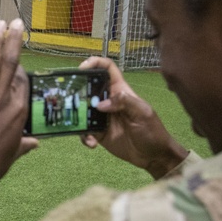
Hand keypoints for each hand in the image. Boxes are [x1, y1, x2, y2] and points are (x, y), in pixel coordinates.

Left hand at [0, 21, 37, 181]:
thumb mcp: (15, 152)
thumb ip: (25, 144)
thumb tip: (35, 143)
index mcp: (18, 112)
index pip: (21, 79)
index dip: (18, 63)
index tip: (16, 50)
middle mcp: (2, 102)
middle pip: (10, 65)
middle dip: (13, 40)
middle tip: (15, 22)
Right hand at [78, 56, 187, 178]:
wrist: (153, 156)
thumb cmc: (152, 131)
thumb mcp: (143, 112)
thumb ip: (124, 102)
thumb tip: (100, 104)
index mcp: (120, 91)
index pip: (107, 69)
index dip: (95, 63)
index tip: (82, 68)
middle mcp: (108, 101)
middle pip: (88, 88)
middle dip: (77, 90)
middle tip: (68, 97)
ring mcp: (101, 117)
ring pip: (82, 110)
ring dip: (76, 116)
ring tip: (77, 124)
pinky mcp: (98, 132)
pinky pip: (84, 131)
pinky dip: (84, 136)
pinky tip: (92, 143)